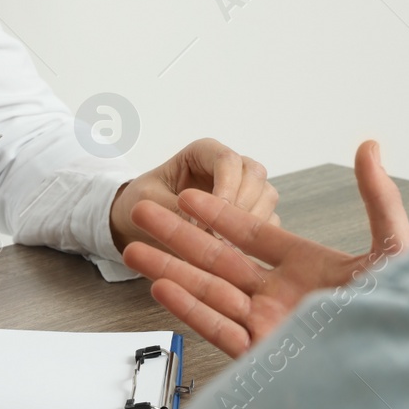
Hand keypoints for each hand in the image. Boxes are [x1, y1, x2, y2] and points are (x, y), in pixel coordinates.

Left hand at [109, 138, 276, 253]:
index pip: (227, 159)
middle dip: (244, 202)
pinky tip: (237, 255)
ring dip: (253, 220)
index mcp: (202, 153)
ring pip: (267, 195)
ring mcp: (243, 190)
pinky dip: (257, 238)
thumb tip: (206, 229)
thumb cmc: (142, 203)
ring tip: (229, 247)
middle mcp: (228, 167)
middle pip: (254, 173)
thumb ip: (176, 210)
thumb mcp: (149, 203)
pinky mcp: (250, 215)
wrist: (140, 223)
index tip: (215, 214)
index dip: (227, 185)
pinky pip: (268, 222)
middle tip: (225, 234)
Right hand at [122, 140, 408, 357]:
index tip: (188, 197)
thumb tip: (370, 147)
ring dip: (170, 270)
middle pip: (219, 261)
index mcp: (310, 270)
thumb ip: (378, 198)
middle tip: (144, 214)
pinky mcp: (267, 356)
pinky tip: (162, 286)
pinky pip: (219, 329)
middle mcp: (284, 298)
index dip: (219, 215)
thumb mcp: (396, 246)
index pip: (252, 236)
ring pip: (209, 293)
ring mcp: (273, 327)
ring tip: (134, 249)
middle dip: (178, 237)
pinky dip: (189, 308)